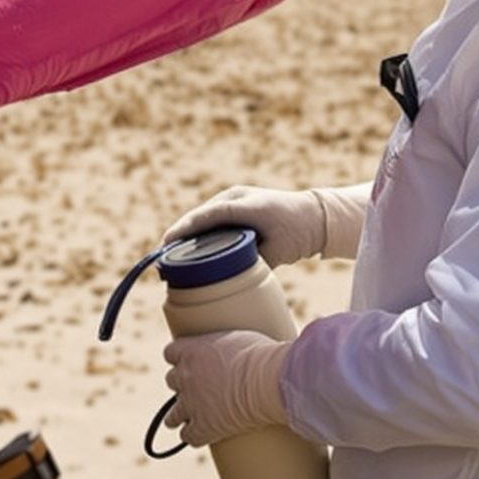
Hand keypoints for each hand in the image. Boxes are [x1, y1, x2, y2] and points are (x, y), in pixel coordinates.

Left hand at [161, 330, 290, 446]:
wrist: (268, 383)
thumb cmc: (261, 357)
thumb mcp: (237, 339)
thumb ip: (223, 346)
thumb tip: (232, 350)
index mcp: (191, 351)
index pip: (170, 353)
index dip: (180, 359)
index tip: (190, 363)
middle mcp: (185, 377)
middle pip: (171, 381)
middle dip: (183, 385)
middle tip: (199, 389)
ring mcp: (191, 404)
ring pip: (172, 415)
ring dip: (180, 416)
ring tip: (191, 420)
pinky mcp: (202, 428)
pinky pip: (188, 437)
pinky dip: (196, 436)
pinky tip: (204, 436)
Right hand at [164, 186, 328, 265]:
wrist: (316, 217)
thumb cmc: (298, 232)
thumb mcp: (276, 250)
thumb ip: (254, 262)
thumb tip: (230, 281)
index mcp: (241, 203)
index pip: (205, 216)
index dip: (184, 230)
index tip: (166, 243)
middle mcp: (234, 197)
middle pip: (199, 216)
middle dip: (180, 234)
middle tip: (162, 255)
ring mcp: (235, 200)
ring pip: (203, 217)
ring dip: (188, 233)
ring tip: (170, 253)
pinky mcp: (236, 207)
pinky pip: (212, 219)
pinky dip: (200, 232)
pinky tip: (190, 248)